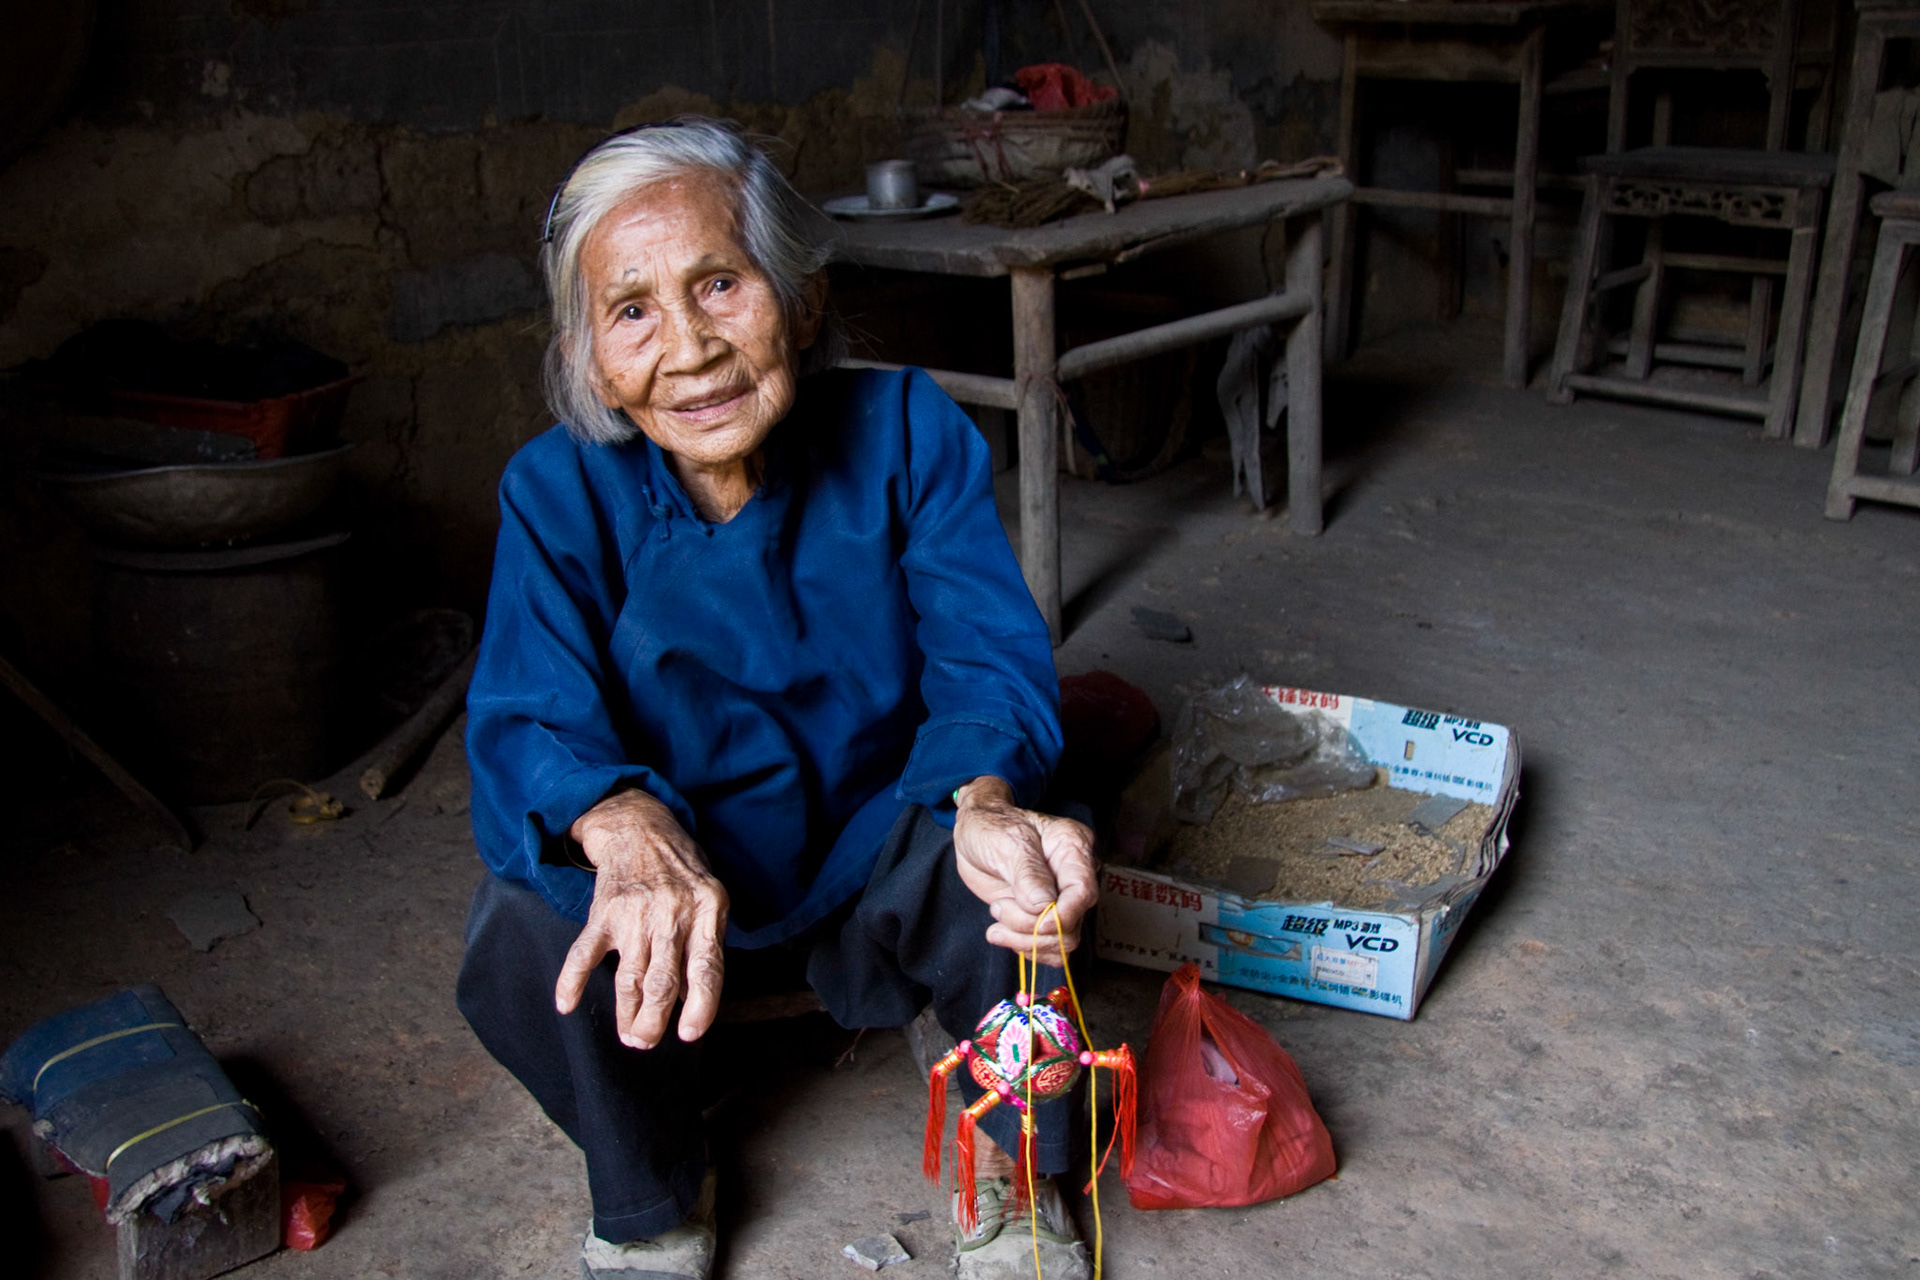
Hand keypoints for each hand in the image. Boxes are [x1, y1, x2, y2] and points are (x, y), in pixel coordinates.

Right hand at [556, 789, 728, 1048]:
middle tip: (645, 1043)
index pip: (707, 968)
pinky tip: (566, 1003)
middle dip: (653, 1021)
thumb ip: (707, 941)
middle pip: (662, 981)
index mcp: (707, 910)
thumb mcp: (711, 896)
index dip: (700, 1006)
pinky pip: (584, 952)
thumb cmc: (681, 870)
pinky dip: (572, 980)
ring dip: (626, 1013)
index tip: (688, 1034)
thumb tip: (695, 998)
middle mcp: (672, 913)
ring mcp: (636, 913)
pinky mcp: (604, 911)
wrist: (640, 827)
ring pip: (629, 977)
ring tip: (629, 1035)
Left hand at [951, 777, 1097, 966]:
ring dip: (1023, 940)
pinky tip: (998, 931)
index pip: (1083, 892)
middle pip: (1071, 923)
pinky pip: (1045, 947)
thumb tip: (1044, 906)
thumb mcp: (1006, 841)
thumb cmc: (991, 826)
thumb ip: (1027, 873)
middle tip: (998, 908)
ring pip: (1059, 941)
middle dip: (1032, 929)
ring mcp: (1058, 898)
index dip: (1062, 915)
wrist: (975, 833)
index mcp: (1072, 847)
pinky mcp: (1041, 915)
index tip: (1036, 922)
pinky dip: (1022, 946)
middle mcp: (1071, 876)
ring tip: (995, 916)